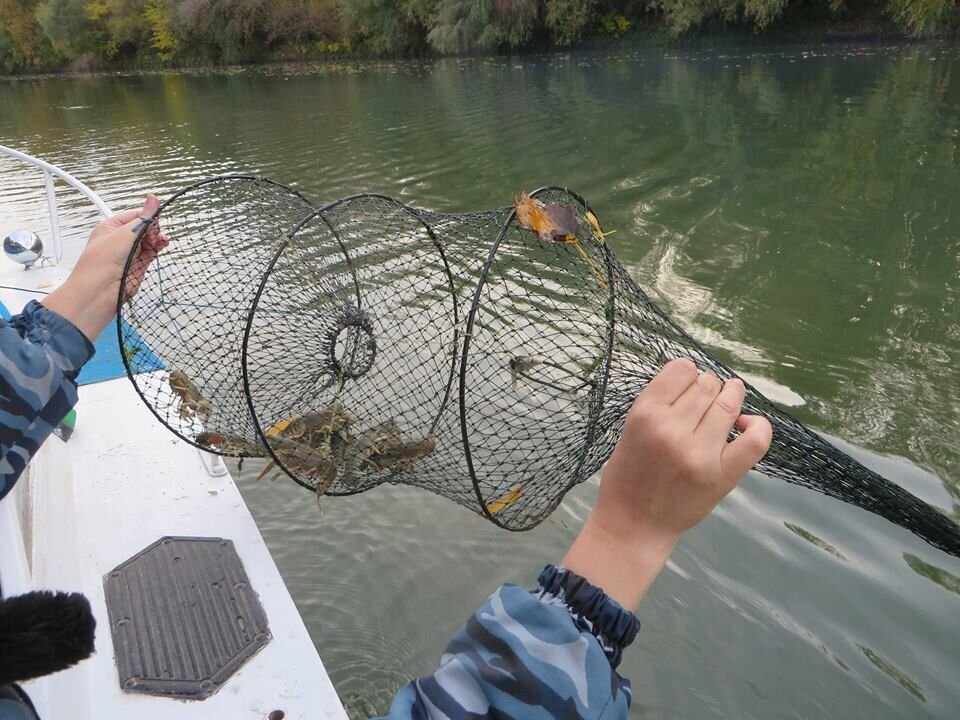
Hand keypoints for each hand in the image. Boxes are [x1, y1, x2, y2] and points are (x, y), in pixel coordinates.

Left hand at [77, 194, 168, 301]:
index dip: (146, 216)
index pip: (134, 216)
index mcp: (110, 228)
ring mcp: (129, 253)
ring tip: (161, 240)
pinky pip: (151, 252)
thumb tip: (153, 198)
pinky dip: (158, 247)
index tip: (155, 219)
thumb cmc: (100, 265)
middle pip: (143, 227)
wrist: (98, 294)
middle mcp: (119, 240)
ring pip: (149, 240)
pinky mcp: (138, 265)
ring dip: (157, 238)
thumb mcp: (124, 235)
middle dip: (153, 228)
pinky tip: (162, 244)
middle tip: (153, 234)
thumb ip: (143, 219)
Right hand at [561, 358, 771, 608]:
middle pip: (706, 385)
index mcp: (644, 414)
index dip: (688, 373)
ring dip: (732, 397)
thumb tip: (695, 381)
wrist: (634, 526)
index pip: (682, 370)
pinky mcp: (721, 474)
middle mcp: (672, 428)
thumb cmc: (627, 477)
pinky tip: (748, 424)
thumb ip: (658, 406)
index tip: (688, 385)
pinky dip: (759, 426)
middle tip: (704, 401)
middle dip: (708, 387)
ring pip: (728, 405)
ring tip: (731, 398)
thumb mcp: (629, 430)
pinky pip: (754, 440)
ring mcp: (699, 452)